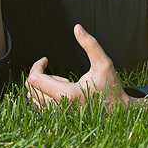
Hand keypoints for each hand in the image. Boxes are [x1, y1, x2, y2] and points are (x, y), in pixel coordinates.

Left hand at [26, 24, 142, 109]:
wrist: (117, 110)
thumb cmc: (110, 87)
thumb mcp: (103, 63)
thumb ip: (90, 44)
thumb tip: (77, 27)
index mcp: (67, 95)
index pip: (34, 79)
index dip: (37, 65)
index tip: (46, 59)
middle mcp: (58, 109)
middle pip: (31, 88)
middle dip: (42, 76)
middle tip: (63, 76)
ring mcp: (57, 116)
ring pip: (33, 98)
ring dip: (43, 87)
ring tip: (64, 85)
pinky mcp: (57, 120)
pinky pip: (39, 107)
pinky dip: (44, 96)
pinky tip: (62, 94)